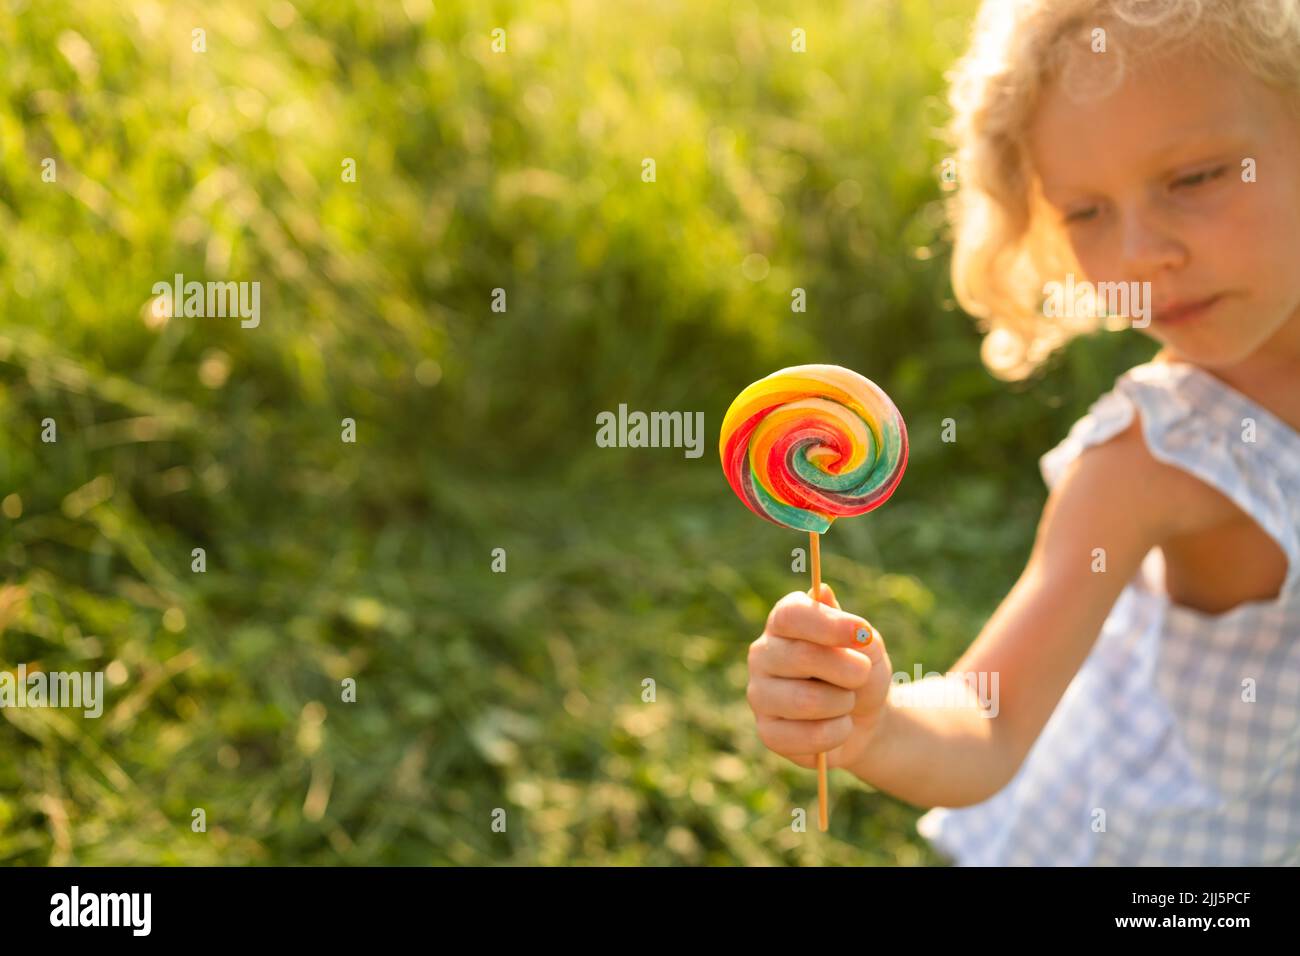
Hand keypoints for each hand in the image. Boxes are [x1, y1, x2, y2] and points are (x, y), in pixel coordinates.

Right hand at [747, 583, 891, 771]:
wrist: (864, 717)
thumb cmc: (860, 670)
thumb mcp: (867, 645)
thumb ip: (849, 625)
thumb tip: (823, 593)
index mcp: (782, 623)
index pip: (792, 615)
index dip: (829, 625)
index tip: (864, 634)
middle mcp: (762, 654)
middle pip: (802, 657)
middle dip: (848, 670)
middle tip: (861, 674)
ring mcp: (760, 694)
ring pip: (806, 700)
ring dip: (843, 704)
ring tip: (846, 702)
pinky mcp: (767, 732)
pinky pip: (807, 736)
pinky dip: (837, 732)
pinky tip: (839, 726)